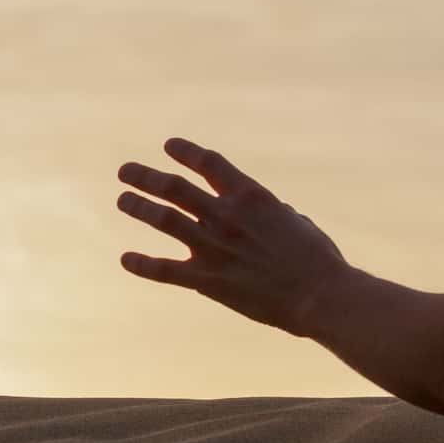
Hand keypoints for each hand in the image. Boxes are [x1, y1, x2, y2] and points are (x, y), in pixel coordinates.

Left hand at [116, 137, 348, 336]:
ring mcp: (213, 246)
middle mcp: (225, 216)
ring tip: (123, 200)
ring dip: (138, 207)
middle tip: (125, 171)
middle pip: (174, 187)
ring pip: (163, 219)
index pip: (209, 163)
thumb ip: (272, 213)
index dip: (185, 152)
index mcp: (250, 196)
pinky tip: (126, 259)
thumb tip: (267, 213)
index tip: (168, 146)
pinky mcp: (206, 280)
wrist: (320, 296)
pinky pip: (164, 269)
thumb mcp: (296, 222)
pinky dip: (141, 264)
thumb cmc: (318, 259)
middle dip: (146, 176)